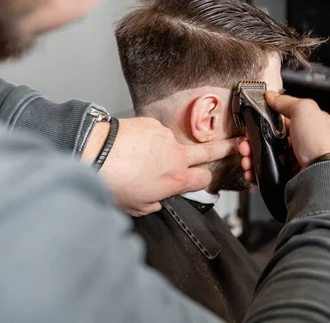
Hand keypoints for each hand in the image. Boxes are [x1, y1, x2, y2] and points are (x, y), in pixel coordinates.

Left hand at [83, 117, 239, 215]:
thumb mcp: (135, 207)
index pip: (204, 179)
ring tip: (139, 157)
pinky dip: (147, 139)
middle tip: (237, 145)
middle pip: (210, 152)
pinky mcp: (151, 123)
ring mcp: (165, 136)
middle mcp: (177, 156)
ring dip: (163, 149)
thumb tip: (156, 201)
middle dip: (227, 148)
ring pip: (172, 144)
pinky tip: (131, 146)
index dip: (200, 180)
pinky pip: (154, 133)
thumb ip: (153, 204)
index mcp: (177, 180)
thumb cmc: (112, 182)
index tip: (195, 180)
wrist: (92, 152)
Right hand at [239, 92, 329, 178]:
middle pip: (270, 140)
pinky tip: (251, 170)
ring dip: (251, 156)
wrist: (322, 175)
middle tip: (245, 143)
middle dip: (252, 141)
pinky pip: (268, 172)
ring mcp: (296, 161)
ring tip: (246, 158)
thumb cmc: (320, 142)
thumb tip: (272, 95)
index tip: (252, 124)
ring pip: (266, 156)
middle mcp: (303, 144)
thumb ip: (286, 101)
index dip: (264, 121)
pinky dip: (256, 172)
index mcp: (308, 125)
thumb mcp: (304, 110)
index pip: (281, 120)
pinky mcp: (289, 177)